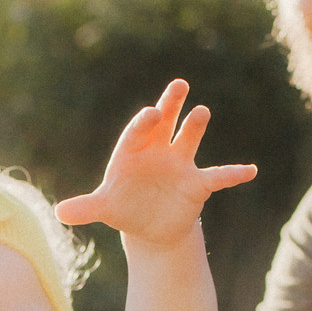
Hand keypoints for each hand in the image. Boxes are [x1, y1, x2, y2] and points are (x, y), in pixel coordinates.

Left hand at [55, 79, 255, 249]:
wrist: (149, 226)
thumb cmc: (124, 208)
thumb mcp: (104, 209)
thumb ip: (86, 208)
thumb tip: (61, 214)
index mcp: (133, 151)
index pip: (137, 132)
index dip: (142, 123)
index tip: (149, 113)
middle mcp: (158, 151)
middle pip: (164, 122)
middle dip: (171, 104)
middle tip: (179, 84)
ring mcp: (179, 164)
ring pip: (188, 139)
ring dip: (195, 126)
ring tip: (202, 111)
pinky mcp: (196, 183)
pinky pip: (218, 176)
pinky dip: (233, 174)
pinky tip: (250, 170)